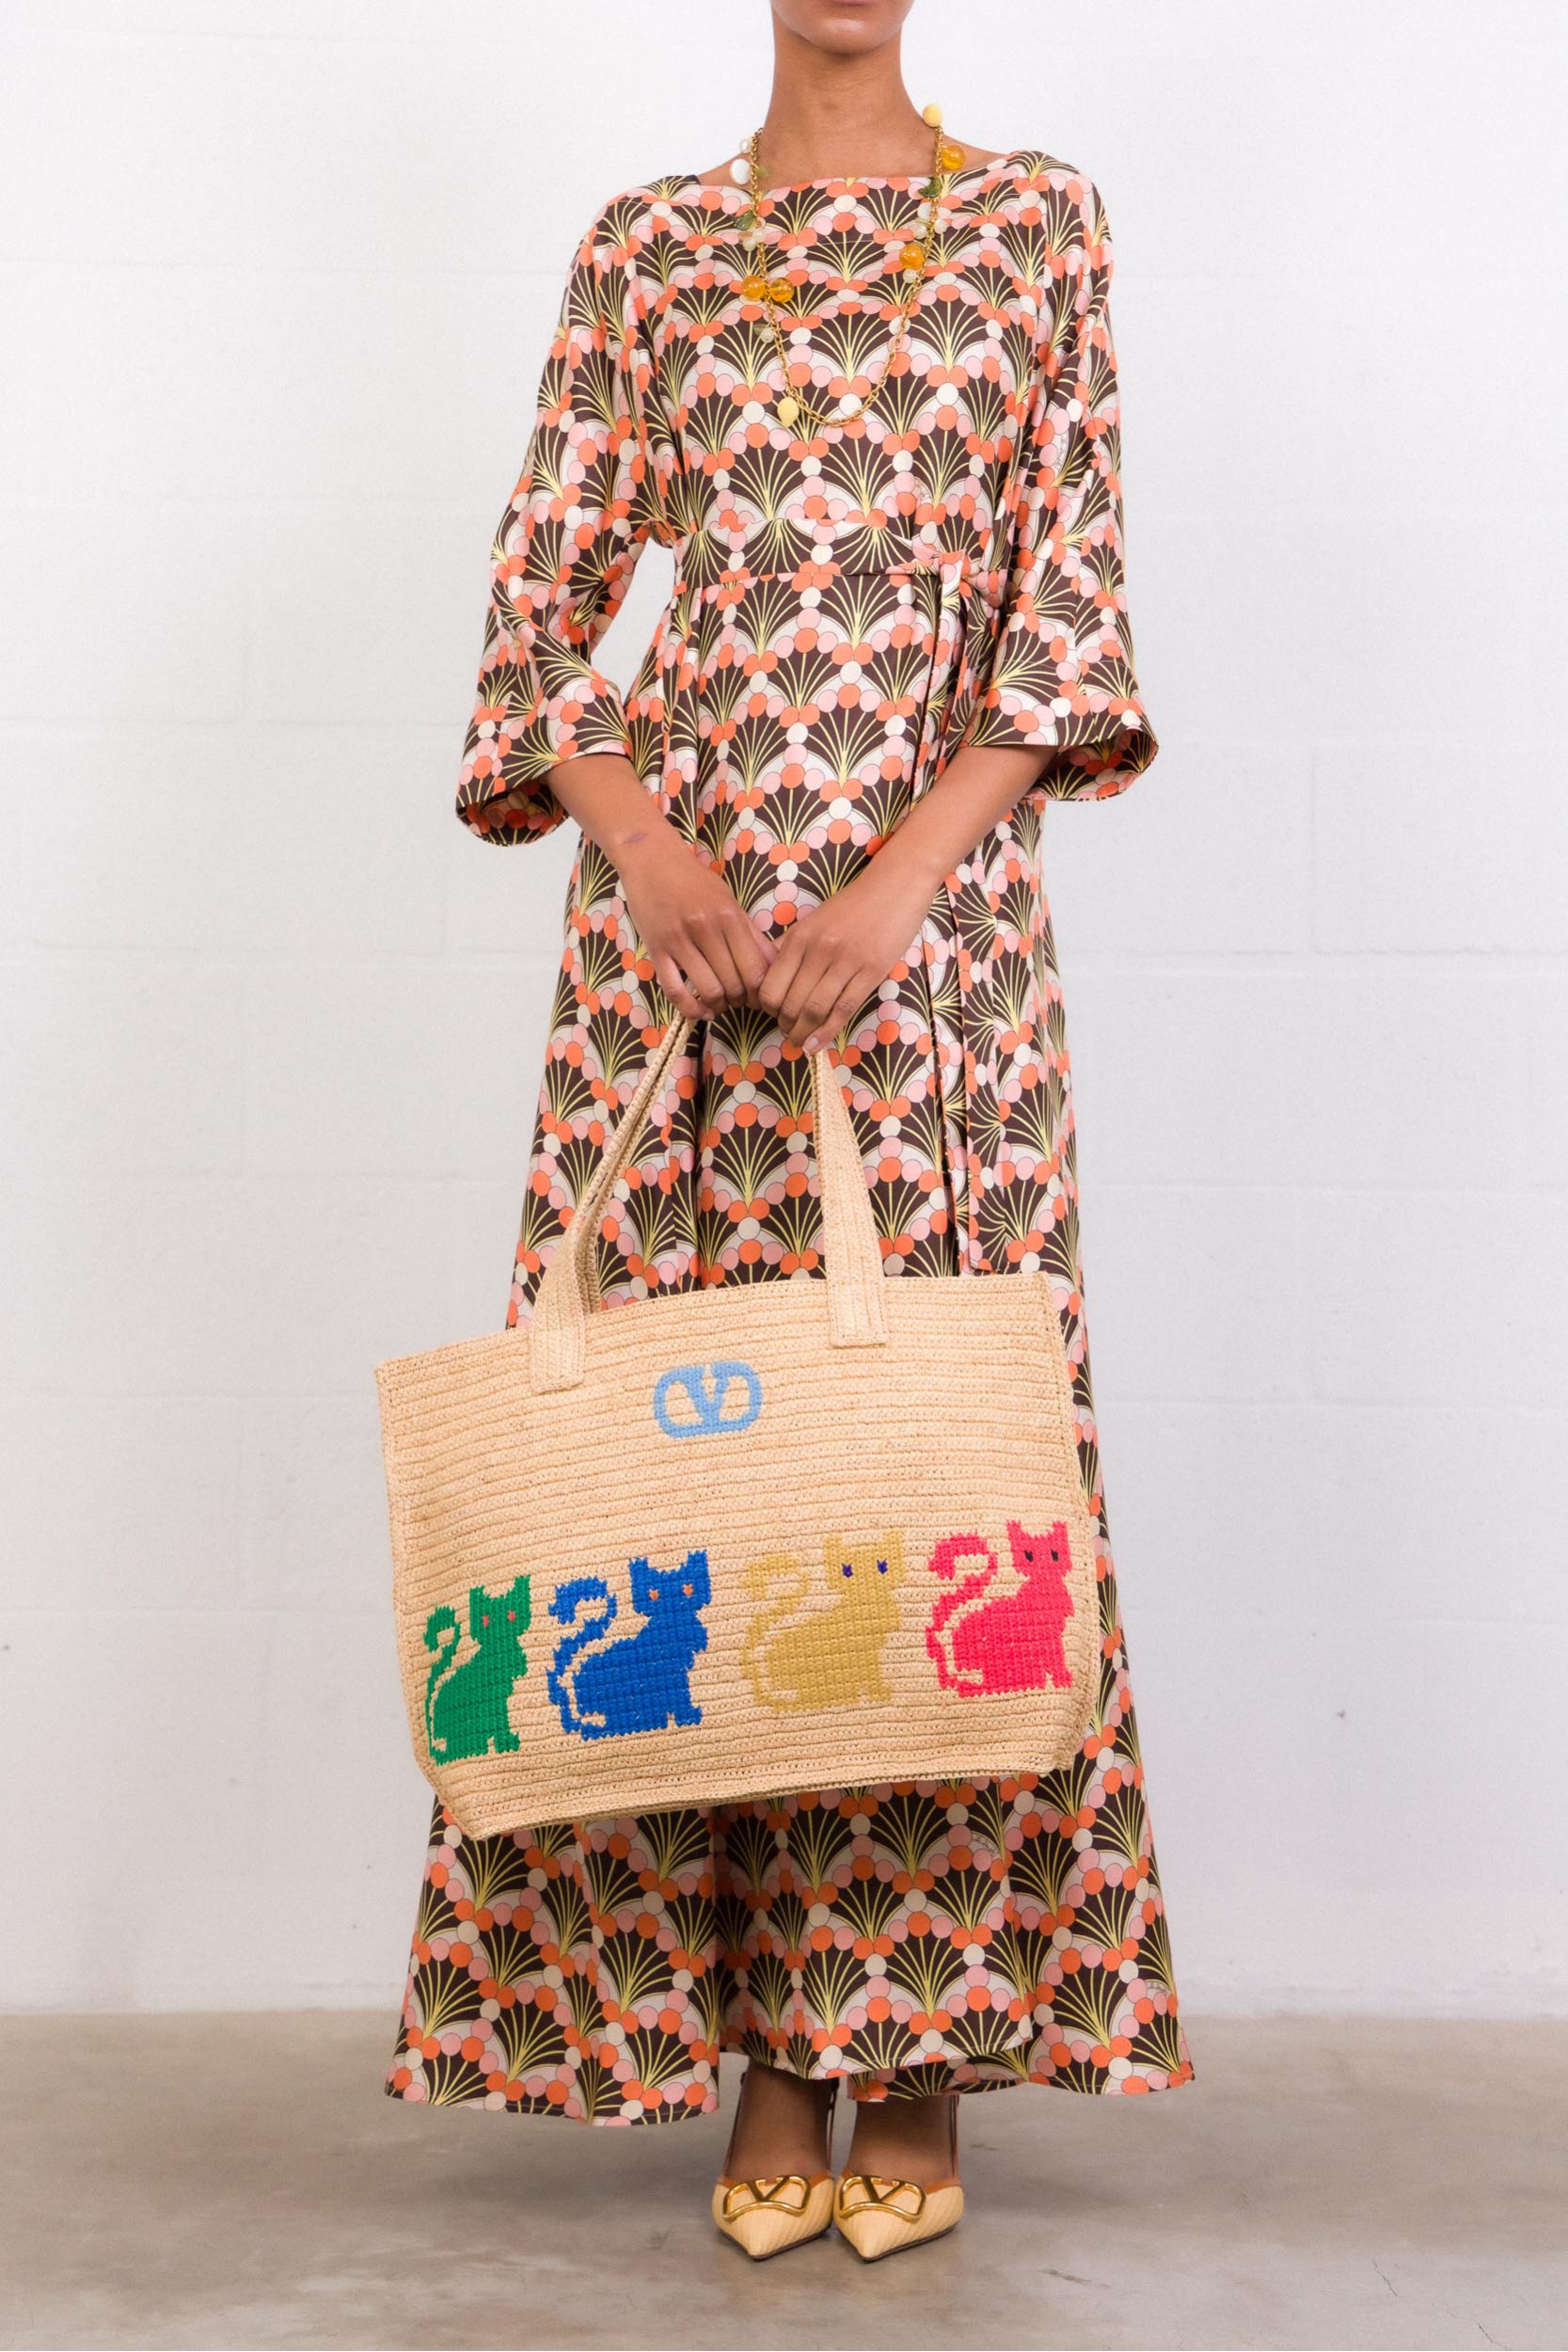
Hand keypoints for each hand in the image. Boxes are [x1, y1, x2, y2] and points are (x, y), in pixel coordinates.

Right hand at [543, 754, 775, 1023]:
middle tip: (739, 1001)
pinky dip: (692, 1009)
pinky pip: (675, 991)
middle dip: (741, 1000)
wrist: (651, 861)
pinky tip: (701, 1011)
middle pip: (735, 984)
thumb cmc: (695, 882)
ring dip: (719, 1005)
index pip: (756, 970)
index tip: (759, 996)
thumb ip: (751, 933)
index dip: (762, 992)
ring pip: (709, 990)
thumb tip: (775, 965)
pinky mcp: (656, 950)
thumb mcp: (729, 901)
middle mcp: (707, 929)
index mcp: (730, 917)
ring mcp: (679, 941)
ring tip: (721, 1003)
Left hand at [757, 846, 940, 1051]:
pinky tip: (816, 1046)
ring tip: (800, 1041)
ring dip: (802, 1033)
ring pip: (814, 1009)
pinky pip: (843, 1009)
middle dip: (784, 1025)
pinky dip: (826, 1032)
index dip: (766, 1008)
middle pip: (789, 1002)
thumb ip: (789, 946)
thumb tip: (765, 974)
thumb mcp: (813, 921)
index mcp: (799, 937)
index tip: (772, 1015)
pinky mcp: (871, 971)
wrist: (895, 886)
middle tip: (787, 1032)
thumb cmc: (853, 906)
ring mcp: (845, 961)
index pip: (770, 985)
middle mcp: (818, 949)